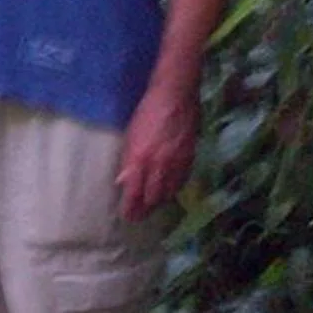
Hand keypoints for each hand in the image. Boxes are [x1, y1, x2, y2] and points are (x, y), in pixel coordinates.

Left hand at [116, 85, 198, 220]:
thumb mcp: (130, 135)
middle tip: (139, 215)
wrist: (175, 96)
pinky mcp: (190, 159)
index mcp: (140, 160)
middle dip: (145, 210)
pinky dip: (173, 190)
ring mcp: (176, 164)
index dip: (130, 209)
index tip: (127, 216)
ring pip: (168, 194)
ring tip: (152, 206)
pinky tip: (169, 191)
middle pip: (152, 199)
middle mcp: (159, 166)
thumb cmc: (147, 111)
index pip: (134, 194)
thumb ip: (128, 161)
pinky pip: (181, 182)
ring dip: (159, 202)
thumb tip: (123, 182)